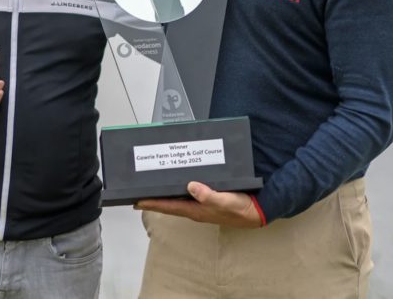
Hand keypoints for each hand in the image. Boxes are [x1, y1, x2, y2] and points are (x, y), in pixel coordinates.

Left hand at [135, 182, 262, 227]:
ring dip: (165, 192)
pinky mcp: (207, 198)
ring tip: (153, 184)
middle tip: (139, 188)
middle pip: (169, 202)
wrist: (257, 212)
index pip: (168, 206)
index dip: (151, 203)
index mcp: (195, 209)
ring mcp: (200, 204)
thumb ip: (209, 196)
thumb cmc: (241, 209)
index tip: (135, 199)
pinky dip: (179, 187)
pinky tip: (178, 180)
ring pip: (177, 197)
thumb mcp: (226, 201)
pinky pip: (188, 193)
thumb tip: (191, 186)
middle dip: (154, 197)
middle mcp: (195, 208)